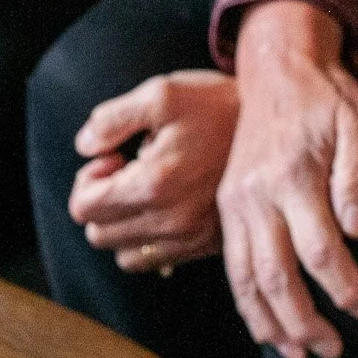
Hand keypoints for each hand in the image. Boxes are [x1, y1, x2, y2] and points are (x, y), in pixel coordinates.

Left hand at [68, 71, 237, 272]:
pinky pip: (155, 263)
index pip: (84, 207)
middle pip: (99, 234)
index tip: (112, 159)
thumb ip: (111, 119)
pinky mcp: (205, 247)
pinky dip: (147, 241)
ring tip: (142, 194)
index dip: (87, 180)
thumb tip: (86, 147)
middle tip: (125, 173)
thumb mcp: (161, 94)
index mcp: (154, 184)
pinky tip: (161, 210)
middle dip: (100, 202)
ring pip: (123, 255)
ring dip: (121, 226)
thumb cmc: (216, 106)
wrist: (273, 128)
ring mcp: (190, 238)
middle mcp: (171, 220)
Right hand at [218, 2, 357, 357]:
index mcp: (292, 177)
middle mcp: (255, 196)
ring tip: (298, 354)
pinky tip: (265, 329)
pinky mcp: (226, 207)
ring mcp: (234, 204)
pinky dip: (246, 303)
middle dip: (305, 321)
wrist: (276, 71)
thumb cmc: (326, 100)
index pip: (321, 251)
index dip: (347, 289)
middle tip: (334, 350)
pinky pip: (231, 266)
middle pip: (276, 275)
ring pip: (246, 278)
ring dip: (271, 322)